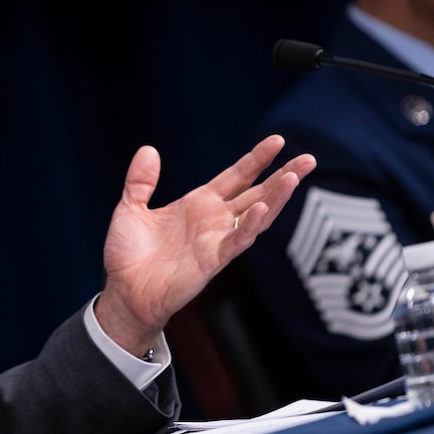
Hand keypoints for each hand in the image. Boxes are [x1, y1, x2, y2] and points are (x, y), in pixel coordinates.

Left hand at [95, 135, 314, 354]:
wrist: (123, 292)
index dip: (256, 159)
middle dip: (283, 176)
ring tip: (294, 177)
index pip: (236, 176)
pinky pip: (237, 242)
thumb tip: (148, 150)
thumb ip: (140, 181)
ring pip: (256, 216)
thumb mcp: (130, 208)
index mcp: (199, 204)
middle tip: (309, 158)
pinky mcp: (212, 261)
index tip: (277, 141)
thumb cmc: (128, 255)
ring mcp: (216, 240)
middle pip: (257, 193)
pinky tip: (263, 209)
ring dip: (276, 198)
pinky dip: (251, 226)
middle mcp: (214, 220)